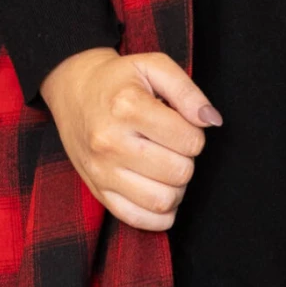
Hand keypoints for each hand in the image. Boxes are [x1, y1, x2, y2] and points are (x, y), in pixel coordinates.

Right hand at [40, 46, 221, 230]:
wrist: (74, 90)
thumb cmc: (119, 79)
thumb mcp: (154, 67)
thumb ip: (188, 91)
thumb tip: (212, 121)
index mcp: (127, 107)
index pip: (190, 140)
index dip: (195, 134)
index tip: (180, 125)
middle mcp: (110, 142)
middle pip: (179, 172)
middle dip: (186, 160)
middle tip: (173, 145)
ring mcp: (101, 171)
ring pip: (163, 200)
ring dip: (176, 188)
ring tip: (167, 167)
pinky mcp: (97, 191)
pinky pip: (138, 219)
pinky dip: (159, 214)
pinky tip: (160, 191)